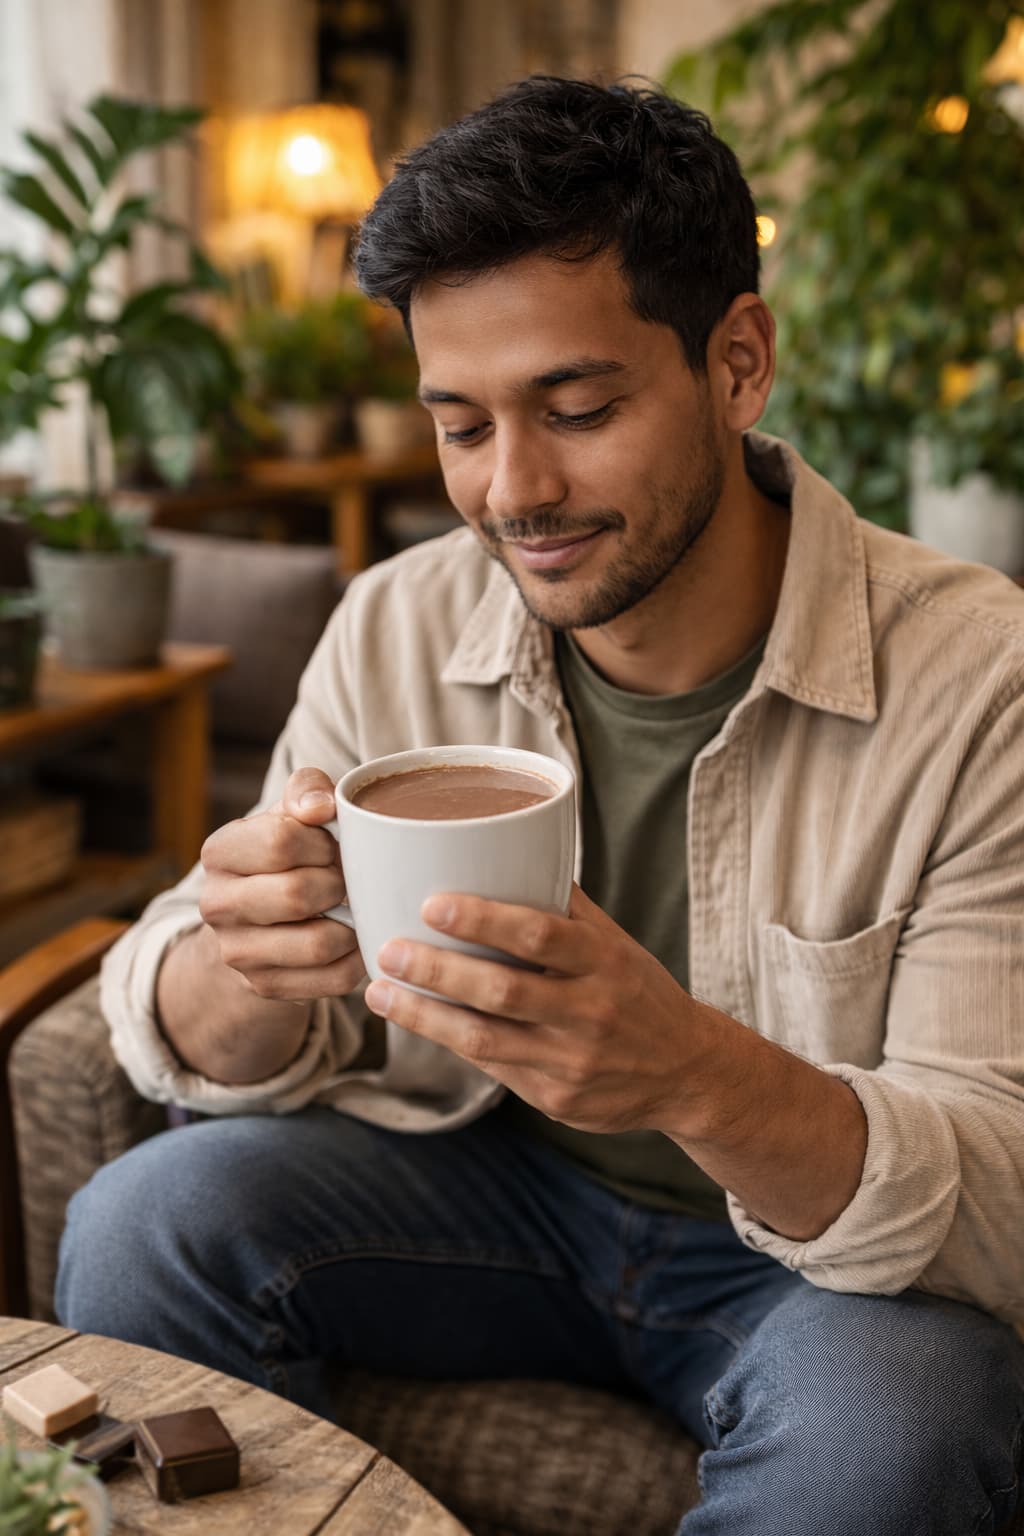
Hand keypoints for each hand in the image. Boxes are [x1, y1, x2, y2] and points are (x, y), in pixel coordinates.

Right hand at [199, 767, 365, 1001]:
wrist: (258, 920)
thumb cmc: (287, 854)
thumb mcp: (290, 812)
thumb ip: (307, 790)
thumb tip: (322, 807)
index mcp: (220, 852)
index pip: (281, 841)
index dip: (322, 843)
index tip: (331, 845)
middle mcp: (217, 904)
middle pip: (297, 894)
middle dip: (338, 884)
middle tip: (346, 880)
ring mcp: (237, 952)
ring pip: (318, 943)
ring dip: (351, 924)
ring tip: (352, 909)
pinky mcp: (265, 986)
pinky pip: (332, 978)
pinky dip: (356, 958)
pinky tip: (353, 939)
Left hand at [363, 884, 696, 1134]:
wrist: (689, 1072)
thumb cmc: (638, 992)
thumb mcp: (616, 944)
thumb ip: (565, 908)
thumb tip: (506, 851)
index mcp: (604, 962)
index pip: (540, 936)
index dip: (484, 921)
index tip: (432, 904)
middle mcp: (590, 1012)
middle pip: (502, 992)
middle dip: (437, 971)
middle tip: (388, 949)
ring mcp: (572, 1062)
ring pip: (485, 1039)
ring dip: (424, 1016)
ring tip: (379, 993)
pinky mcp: (556, 1099)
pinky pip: (493, 1067)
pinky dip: (450, 1042)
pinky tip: (417, 1021)